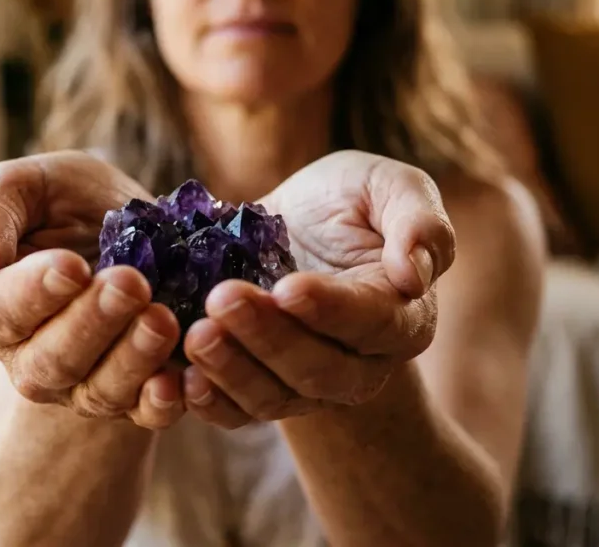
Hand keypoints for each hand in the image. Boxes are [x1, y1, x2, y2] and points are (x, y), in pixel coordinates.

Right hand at [0, 151, 184, 428]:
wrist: (131, 224)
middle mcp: (32, 358)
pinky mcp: (135, 395)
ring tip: (162, 319)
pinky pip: (145, 413)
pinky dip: (162, 403)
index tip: (72, 264)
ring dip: (132, 359)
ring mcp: (83, 383)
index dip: (36, 292)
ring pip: (100, 391)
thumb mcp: (25, 185)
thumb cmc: (64, 202)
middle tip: (130, 283)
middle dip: (92, 323)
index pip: (2, 311)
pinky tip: (180, 379)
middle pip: (52, 361)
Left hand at [179, 151, 455, 427]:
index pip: (373, 322)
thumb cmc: (348, 202)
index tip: (287, 287)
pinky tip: (181, 379)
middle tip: (222, 299)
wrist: (295, 228)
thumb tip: (415, 274)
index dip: (330, 310)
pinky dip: (211, 403)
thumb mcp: (386, 185)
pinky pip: (239, 413)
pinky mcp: (264, 390)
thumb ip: (417, 219)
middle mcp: (360, 363)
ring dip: (233, 371)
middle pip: (319, 370)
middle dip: (268, 338)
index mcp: (402, 315)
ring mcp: (309, 386)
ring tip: (196, 335)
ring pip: (276, 397)